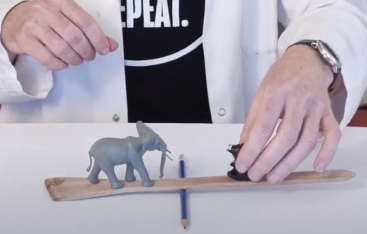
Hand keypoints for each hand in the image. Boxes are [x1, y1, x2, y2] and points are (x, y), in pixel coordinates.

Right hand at [0, 0, 117, 70]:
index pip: (86, 22)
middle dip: (87, 51)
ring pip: (62, 49)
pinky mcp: (24, 40)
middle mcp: (46, 11)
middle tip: (89, 56)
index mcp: (61, 2)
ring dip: (75, 59)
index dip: (99, 39)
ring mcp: (34, 25)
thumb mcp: (68, 18)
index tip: (105, 50)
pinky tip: (63, 63)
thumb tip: (112, 45)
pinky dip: (60, 65)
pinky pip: (48, 59)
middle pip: (75, 37)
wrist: (12, 20)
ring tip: (77, 60)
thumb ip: (90, 31)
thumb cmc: (46, 20)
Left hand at [235, 44, 340, 182]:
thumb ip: (252, 120)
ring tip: (273, 178)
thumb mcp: (260, 93)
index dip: (251, 149)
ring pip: (306, 141)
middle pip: (285, 137)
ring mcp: (316, 108)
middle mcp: (299, 101)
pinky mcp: (329, 113)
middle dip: (268, 161)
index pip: (263, 127)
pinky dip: (327, 153)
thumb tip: (243, 146)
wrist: (308, 60)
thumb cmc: (281, 77)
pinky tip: (316, 168)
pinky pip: (333, 135)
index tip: (241, 165)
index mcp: (277, 93)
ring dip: (289, 163)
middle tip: (255, 175)